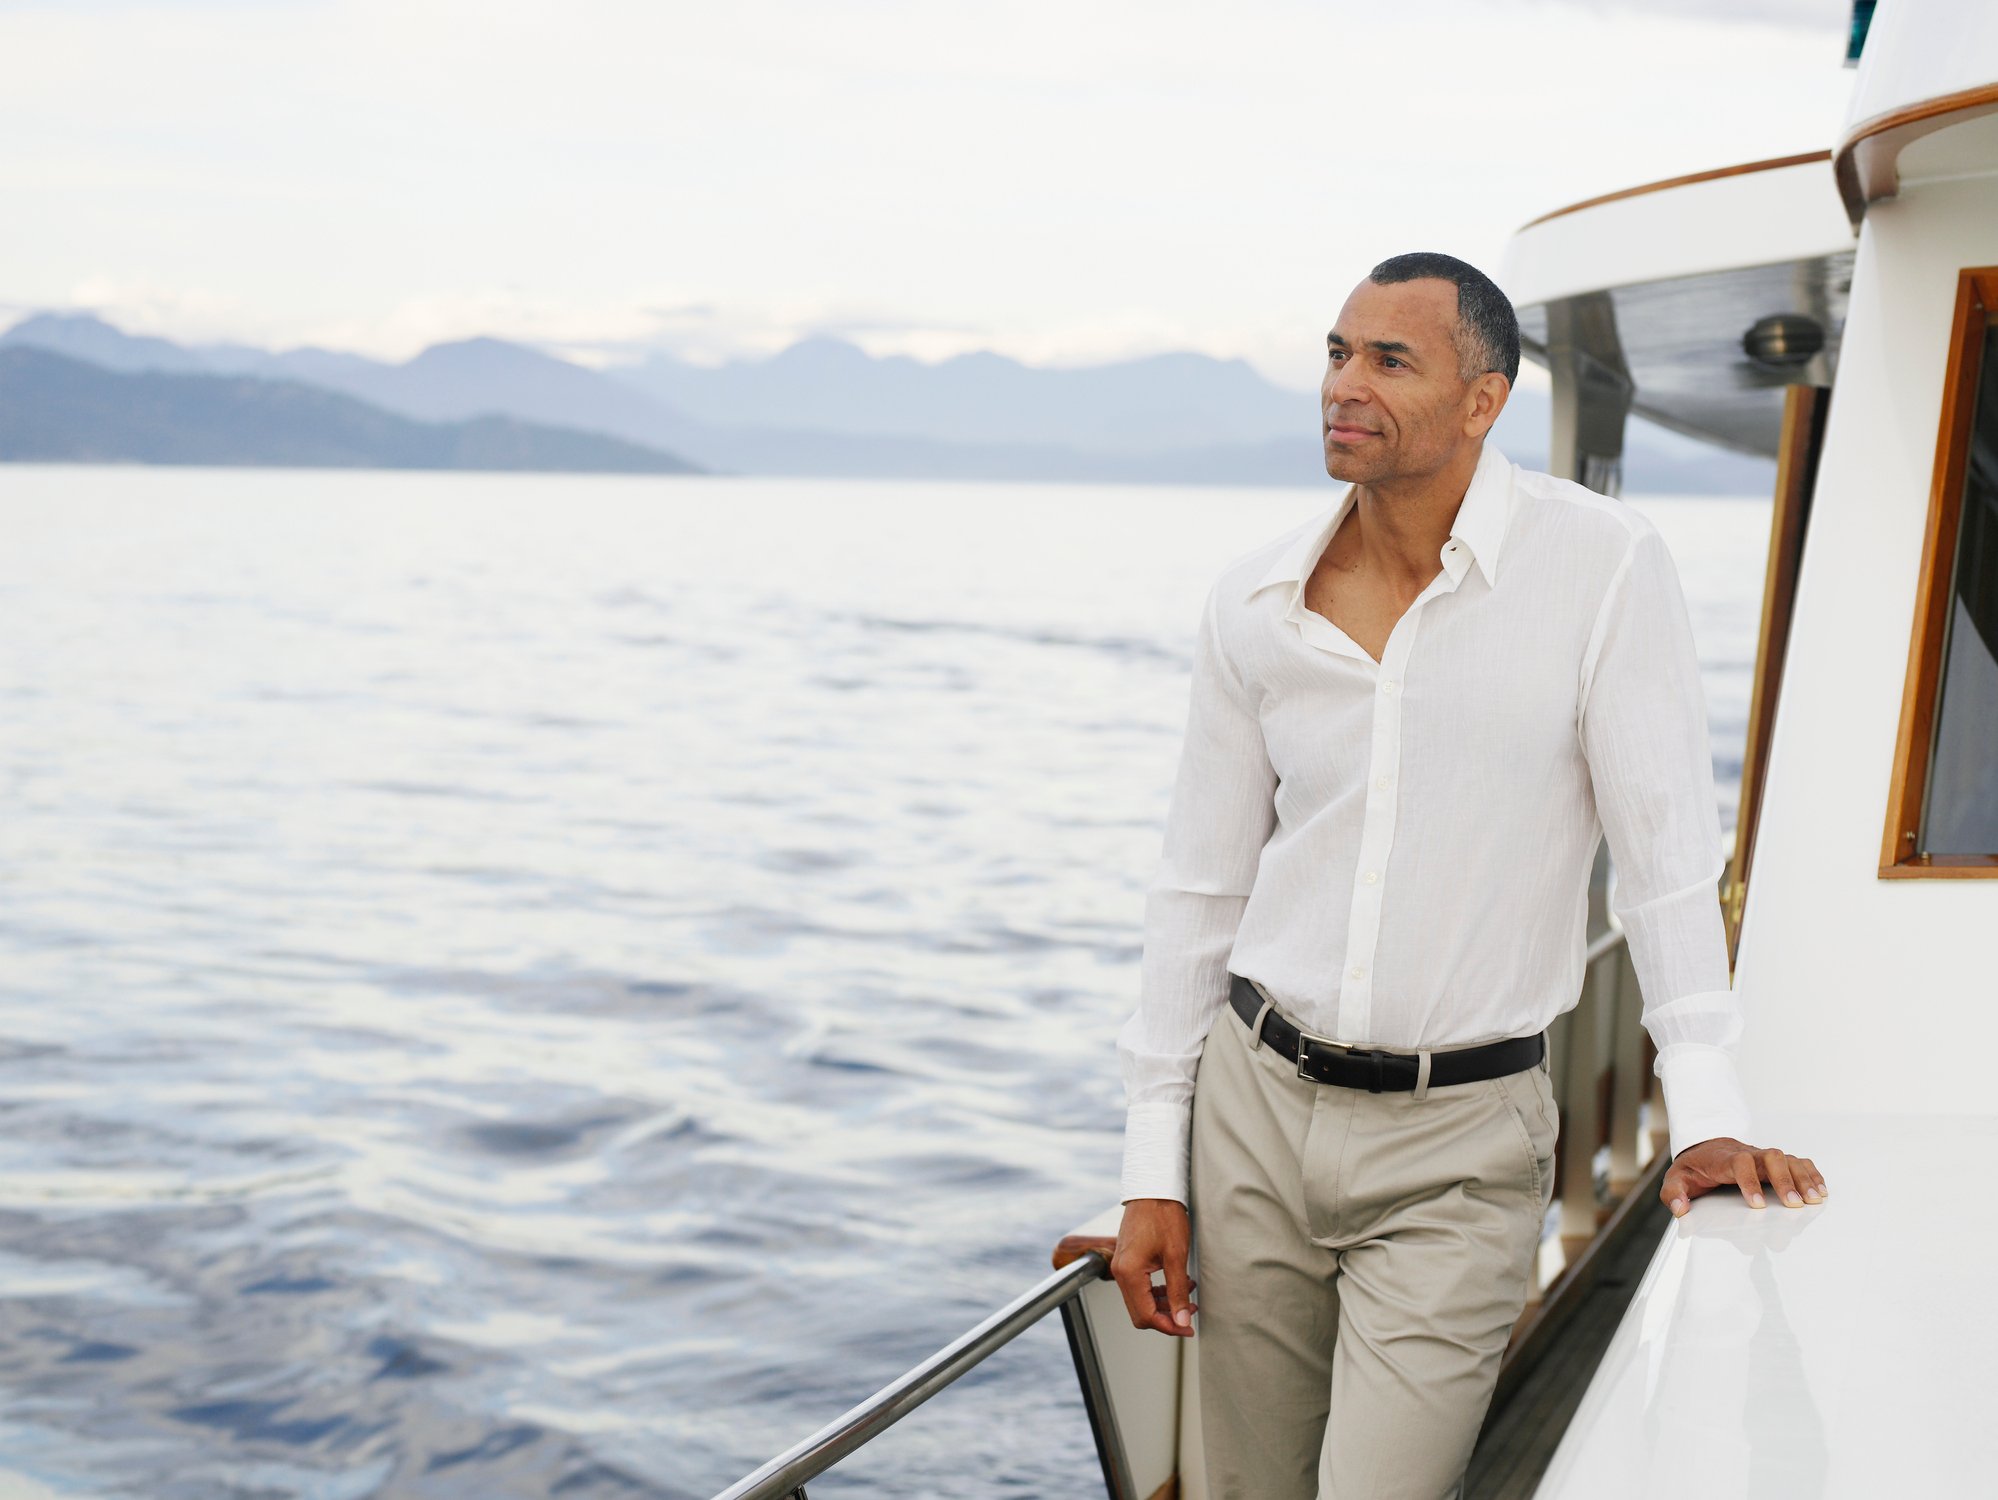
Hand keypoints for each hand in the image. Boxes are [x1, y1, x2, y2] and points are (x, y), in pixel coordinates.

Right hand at [1110, 1198, 1197, 1336]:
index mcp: (1129, 1273)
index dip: (1168, 1326)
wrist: (1152, 1189)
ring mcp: (1121, 1266)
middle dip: (1166, 1317)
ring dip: (1164, 1304)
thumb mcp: (1176, 1256)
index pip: (1146, 1316)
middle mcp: (1120, 1272)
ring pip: (1140, 1301)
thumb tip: (1180, 1319)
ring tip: (1187, 1296)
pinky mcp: (1126, 1260)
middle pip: (1140, 1313)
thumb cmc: (1163, 1216)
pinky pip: (1139, 1287)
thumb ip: (1178, 1291)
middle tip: (1189, 1314)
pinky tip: (1177, 1284)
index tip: (1187, 1327)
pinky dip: (1158, 1292)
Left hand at [1660, 1137, 1826, 1216]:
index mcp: (1724, 1159)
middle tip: (1794, 1204)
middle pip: (1771, 1157)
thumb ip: (1674, 1193)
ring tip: (1814, 1201)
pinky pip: (1798, 1163)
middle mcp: (1749, 1155)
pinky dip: (1812, 1174)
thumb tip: (1680, 1209)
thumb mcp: (1676, 1178)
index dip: (1749, 1182)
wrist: (1706, 1148)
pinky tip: (1821, 1192)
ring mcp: (1764, 1158)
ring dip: (1803, 1178)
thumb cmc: (1694, 1168)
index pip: (1739, 1163)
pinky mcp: (1776, 1163)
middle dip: (1784, 1180)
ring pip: (1788, 1159)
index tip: (1757, 1205)